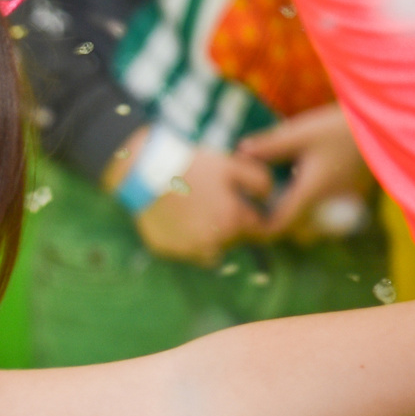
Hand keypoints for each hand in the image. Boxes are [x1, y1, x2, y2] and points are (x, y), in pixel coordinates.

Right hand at [131, 150, 272, 265]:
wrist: (146, 171)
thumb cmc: (193, 166)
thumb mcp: (233, 165)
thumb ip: (261, 182)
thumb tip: (268, 198)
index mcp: (233, 222)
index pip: (259, 232)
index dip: (254, 218)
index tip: (245, 207)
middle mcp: (213, 243)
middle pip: (234, 241)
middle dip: (231, 226)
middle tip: (215, 203)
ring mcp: (187, 249)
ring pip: (210, 250)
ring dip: (210, 237)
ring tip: (197, 212)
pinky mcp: (167, 250)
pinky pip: (184, 250)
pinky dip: (185, 239)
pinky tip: (178, 218)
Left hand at [236, 105, 372, 241]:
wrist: (388, 124)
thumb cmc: (341, 127)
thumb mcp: (301, 133)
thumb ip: (269, 145)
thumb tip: (239, 152)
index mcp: (310, 193)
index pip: (279, 226)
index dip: (259, 228)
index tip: (246, 216)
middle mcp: (328, 203)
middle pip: (297, 230)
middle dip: (277, 224)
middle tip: (258, 208)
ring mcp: (346, 200)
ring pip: (315, 223)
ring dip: (298, 216)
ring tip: (281, 197)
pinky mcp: (357, 192)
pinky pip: (331, 211)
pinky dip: (315, 207)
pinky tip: (306, 184)